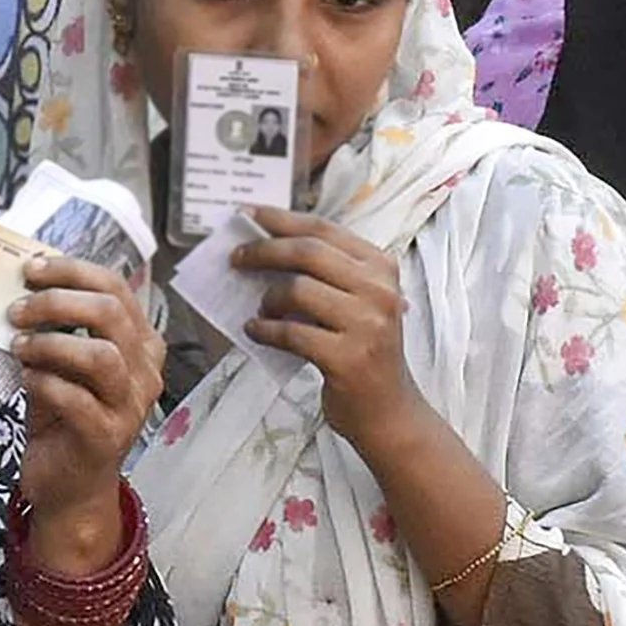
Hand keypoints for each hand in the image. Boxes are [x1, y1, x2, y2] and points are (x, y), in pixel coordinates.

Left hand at [10, 254, 167, 565]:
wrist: (70, 487)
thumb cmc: (63, 419)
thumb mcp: (62, 365)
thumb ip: (55, 328)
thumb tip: (20, 285)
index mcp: (139, 344)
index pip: (116, 288)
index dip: (73, 271)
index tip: (31, 270)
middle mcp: (144, 371)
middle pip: (111, 313)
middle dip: (58, 301)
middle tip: (18, 309)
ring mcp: (130, 406)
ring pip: (101, 356)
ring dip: (52, 344)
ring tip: (19, 346)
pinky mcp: (107, 437)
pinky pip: (78, 400)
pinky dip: (46, 384)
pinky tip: (26, 380)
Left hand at [233, 207, 421, 448]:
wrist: (389, 410)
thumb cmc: (365, 352)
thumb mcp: (359, 303)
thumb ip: (327, 274)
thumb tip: (268, 246)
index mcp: (382, 268)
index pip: (325, 230)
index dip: (282, 219)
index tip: (248, 215)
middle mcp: (379, 291)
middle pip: (308, 253)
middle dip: (264, 251)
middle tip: (236, 259)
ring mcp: (367, 325)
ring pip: (298, 290)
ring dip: (268, 297)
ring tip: (260, 308)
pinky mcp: (347, 358)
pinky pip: (291, 333)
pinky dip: (265, 330)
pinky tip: (256, 331)